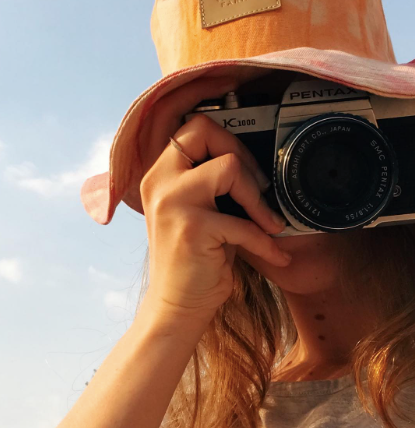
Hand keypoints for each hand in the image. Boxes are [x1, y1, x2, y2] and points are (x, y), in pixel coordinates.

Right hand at [138, 76, 291, 325]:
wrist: (176, 307)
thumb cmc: (193, 259)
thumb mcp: (194, 212)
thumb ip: (208, 183)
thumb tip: (249, 159)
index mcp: (159, 175)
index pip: (192, 128)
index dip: (224, 139)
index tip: (243, 166)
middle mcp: (160, 182)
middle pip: (204, 131)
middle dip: (241, 154)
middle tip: (255, 186)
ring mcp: (173, 202)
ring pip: (228, 166)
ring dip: (256, 198)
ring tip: (266, 222)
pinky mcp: (193, 228)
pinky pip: (244, 221)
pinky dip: (266, 241)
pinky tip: (276, 254)